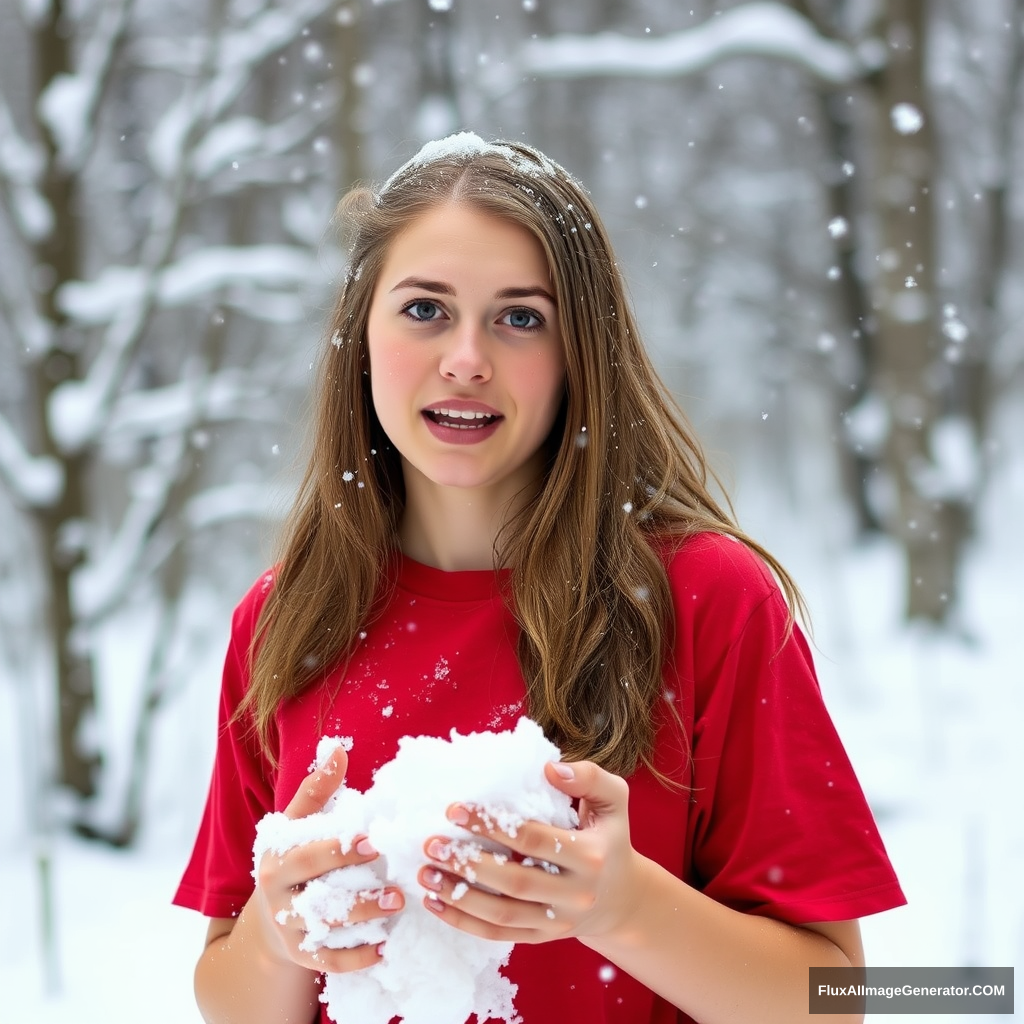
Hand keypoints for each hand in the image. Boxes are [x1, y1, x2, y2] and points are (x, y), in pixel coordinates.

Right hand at [253, 746, 404, 972]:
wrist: (270, 912)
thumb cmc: (296, 852)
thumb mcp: (299, 820)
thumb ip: (318, 787)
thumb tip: (337, 747)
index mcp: (277, 858)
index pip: (307, 854)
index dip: (338, 849)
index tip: (372, 840)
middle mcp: (277, 896)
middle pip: (316, 897)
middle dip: (356, 891)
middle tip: (395, 885)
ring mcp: (289, 928)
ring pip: (326, 929)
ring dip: (365, 919)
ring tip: (399, 904)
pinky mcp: (301, 955)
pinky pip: (328, 962)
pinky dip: (356, 958)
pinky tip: (385, 947)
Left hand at [416, 760, 640, 944]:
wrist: (622, 898)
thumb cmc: (610, 838)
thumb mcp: (614, 801)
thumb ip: (589, 777)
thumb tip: (549, 768)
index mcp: (591, 856)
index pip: (534, 839)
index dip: (492, 824)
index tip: (455, 810)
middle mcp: (575, 895)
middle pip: (514, 881)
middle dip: (468, 863)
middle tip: (433, 843)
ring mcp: (557, 923)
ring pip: (502, 914)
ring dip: (458, 896)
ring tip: (426, 872)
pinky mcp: (541, 939)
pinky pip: (499, 935)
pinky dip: (464, 922)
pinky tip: (435, 903)